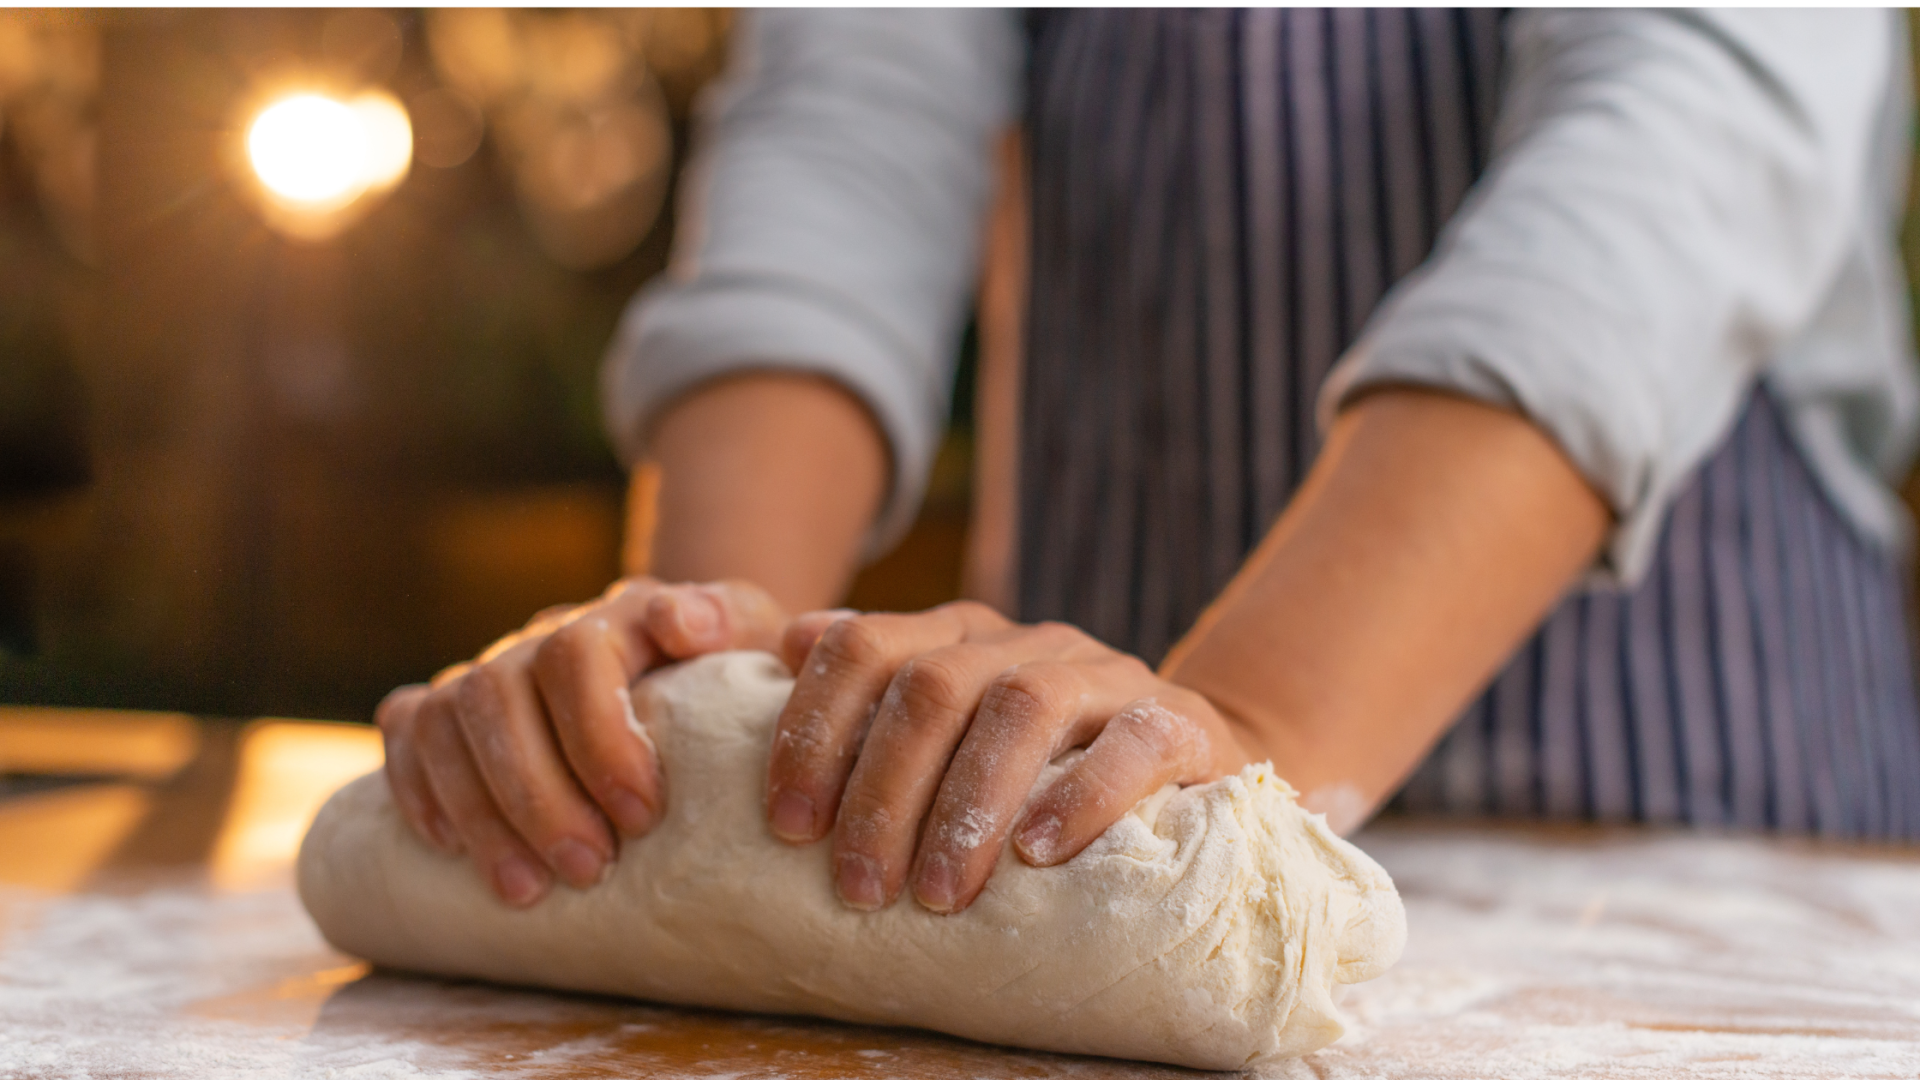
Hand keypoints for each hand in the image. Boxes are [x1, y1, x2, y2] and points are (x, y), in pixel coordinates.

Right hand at [375, 577, 786, 906]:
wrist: (693, 664)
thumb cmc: (729, 669)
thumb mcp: (752, 639)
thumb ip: (734, 621)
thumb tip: (687, 623)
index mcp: (616, 615)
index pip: (576, 655)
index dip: (598, 736)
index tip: (644, 816)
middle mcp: (539, 636)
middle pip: (497, 694)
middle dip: (536, 794)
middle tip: (589, 870)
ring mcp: (490, 668)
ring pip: (445, 722)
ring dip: (479, 811)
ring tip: (529, 890)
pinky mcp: (449, 705)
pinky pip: (406, 729)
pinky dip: (417, 789)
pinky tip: (450, 850)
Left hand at [766, 602, 1254, 914]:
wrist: (1189, 765)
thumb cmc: (1036, 768)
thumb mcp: (947, 731)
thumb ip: (863, 687)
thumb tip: (789, 642)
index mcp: (954, 636)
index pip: (862, 646)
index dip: (814, 729)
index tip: (789, 828)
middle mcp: (1023, 641)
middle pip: (930, 686)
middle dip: (882, 793)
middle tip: (859, 890)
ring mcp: (1103, 673)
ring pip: (1020, 705)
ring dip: (967, 805)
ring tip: (937, 894)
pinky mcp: (1179, 720)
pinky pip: (1133, 740)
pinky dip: (1081, 795)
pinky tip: (1038, 855)